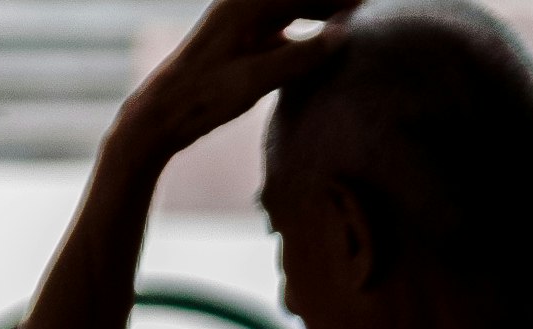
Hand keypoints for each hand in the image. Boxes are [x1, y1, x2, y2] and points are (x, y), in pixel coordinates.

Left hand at [112, 0, 349, 163]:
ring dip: (320, 14)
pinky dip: (305, 32)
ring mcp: (241, 24)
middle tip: (369, 15)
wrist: (162, 113)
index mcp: (244, 6)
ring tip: (354, 27)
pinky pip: (282, 27)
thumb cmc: (204, 96)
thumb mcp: (258, 78)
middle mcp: (242, 7)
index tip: (370, 5)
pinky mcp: (241, 42)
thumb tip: (344, 34)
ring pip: (291, 10)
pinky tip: (323, 46)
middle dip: (332, 2)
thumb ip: (303, 54)